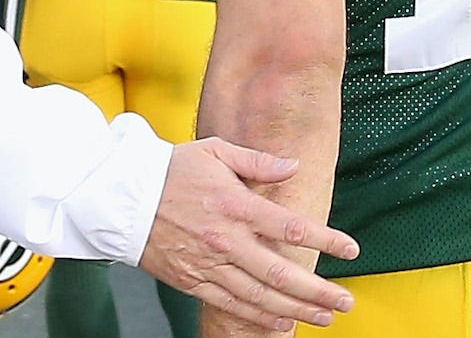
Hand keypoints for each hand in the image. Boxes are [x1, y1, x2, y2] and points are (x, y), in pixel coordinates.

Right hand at [139, 138, 358, 331]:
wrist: (119, 198)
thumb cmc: (170, 170)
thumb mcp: (217, 151)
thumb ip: (259, 162)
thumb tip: (293, 166)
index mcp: (237, 206)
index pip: (292, 228)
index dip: (326, 240)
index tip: (352, 250)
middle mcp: (226, 241)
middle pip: (280, 273)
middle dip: (317, 291)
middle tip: (346, 302)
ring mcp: (208, 265)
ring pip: (258, 296)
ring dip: (294, 310)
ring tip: (324, 318)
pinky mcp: (191, 282)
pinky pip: (230, 305)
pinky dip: (257, 318)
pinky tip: (281, 324)